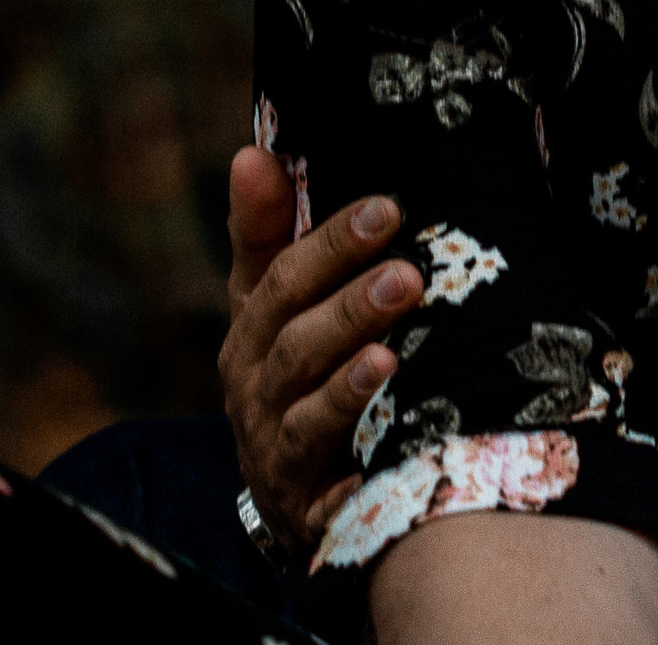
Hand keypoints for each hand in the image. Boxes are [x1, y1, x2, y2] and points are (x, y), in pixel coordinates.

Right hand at [218, 145, 424, 545]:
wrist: (291, 487)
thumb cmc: (294, 367)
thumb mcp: (276, 302)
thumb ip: (269, 232)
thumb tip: (254, 152)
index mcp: (251, 332)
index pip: (280, 279)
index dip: (330, 243)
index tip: (386, 207)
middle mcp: (255, 390)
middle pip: (294, 343)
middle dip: (348, 306)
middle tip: (406, 275)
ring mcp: (277, 450)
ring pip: (307, 415)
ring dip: (349, 384)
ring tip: (389, 355)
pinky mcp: (307, 505)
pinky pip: (329, 491)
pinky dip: (353, 471)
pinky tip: (388, 446)